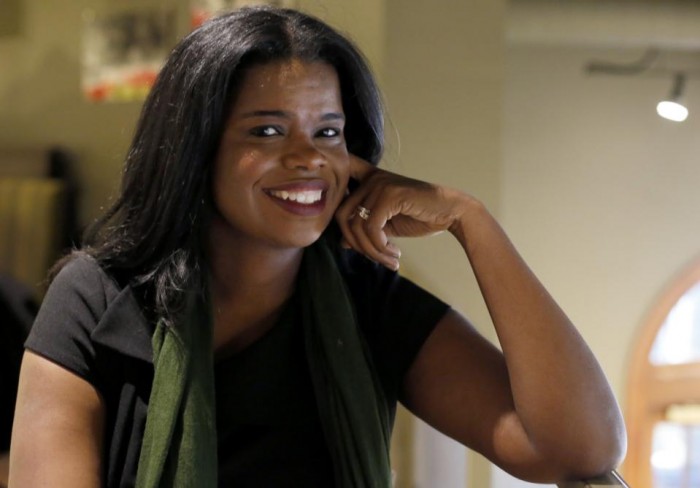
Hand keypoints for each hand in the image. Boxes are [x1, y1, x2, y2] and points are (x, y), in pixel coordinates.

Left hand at [335, 155, 469, 269]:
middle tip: (376, 257)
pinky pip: (372, 227)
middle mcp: (371, 178)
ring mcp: (379, 184)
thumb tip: (342, 242)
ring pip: (357, 225)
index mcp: (369, 179)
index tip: (340, 216)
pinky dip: (380, 246)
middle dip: (356, 243)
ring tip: (389, 259)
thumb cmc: (420, 216)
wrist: (451, 212)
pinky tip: (395, 253)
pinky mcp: (390, 194)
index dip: (331, 191)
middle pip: (341, 215)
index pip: (342, 175)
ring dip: (372, 250)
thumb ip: (366, 230)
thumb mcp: (387, 225)